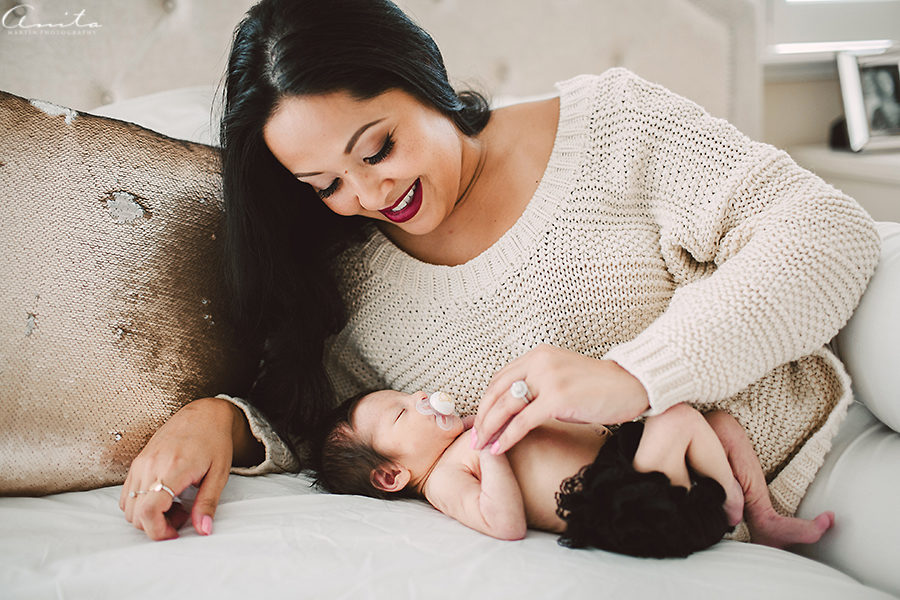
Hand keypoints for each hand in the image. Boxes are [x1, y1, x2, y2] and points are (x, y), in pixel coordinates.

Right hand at [119, 397, 239, 540]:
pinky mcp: (138, 462)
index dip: (159, 531)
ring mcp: (141, 463)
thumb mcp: (219, 474)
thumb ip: (207, 503)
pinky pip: (127, 493)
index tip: (176, 532)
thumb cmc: (215, 441)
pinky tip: (165, 495)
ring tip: (176, 503)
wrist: (204, 415)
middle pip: (135, 514)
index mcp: (173, 468)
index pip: (149, 511)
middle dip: (156, 525)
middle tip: (182, 514)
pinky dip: (141, 503)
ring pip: (128, 506)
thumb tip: (202, 530)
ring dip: (147, 515)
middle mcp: (151, 465)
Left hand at [472, 344, 648, 453]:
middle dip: (482, 417)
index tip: (479, 420)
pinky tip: (499, 448)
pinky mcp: (558, 399)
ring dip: (490, 428)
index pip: (500, 378)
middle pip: (497, 392)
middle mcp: (540, 362)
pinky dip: (508, 437)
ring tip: (481, 446)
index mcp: (539, 355)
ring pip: (506, 407)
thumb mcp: (563, 377)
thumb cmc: (601, 387)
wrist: (635, 385)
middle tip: (474, 437)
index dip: (486, 401)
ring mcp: (549, 379)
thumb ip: (540, 384)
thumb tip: (517, 408)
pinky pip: (523, 422)